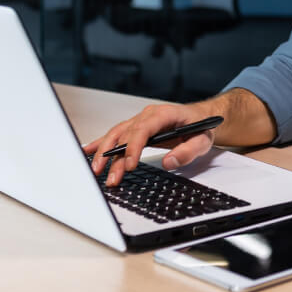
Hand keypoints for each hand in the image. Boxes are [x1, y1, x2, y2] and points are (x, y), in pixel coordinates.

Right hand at [82, 103, 216, 185]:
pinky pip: (116, 134)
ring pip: (116, 135)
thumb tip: (169, 162)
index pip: (143, 129)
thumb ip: (188, 151)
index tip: (129, 165)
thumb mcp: (203, 140)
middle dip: (114, 156)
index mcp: (163, 114)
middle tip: (111, 177)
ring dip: (104, 153)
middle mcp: (148, 115)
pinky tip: (87, 151)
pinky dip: (100, 143)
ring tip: (96, 171)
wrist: (201, 117)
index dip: (133, 147)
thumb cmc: (201, 127)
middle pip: (125, 134)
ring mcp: (139, 120)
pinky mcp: (135, 128)